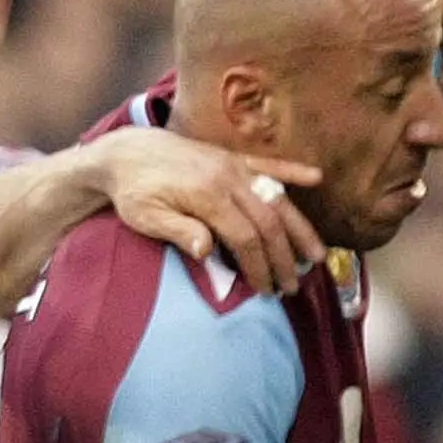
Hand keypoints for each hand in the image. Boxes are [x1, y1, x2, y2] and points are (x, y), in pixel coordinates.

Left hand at [91, 129, 325, 295]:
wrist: (125, 152)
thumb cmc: (132, 191)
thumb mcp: (145, 217)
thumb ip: (178, 231)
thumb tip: (207, 251)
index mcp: (207, 195)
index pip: (245, 237)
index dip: (259, 266)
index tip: (266, 290)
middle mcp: (228, 178)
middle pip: (268, 222)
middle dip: (283, 257)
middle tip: (291, 287)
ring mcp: (234, 166)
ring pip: (277, 198)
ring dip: (299, 228)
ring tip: (317, 255)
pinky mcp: (233, 158)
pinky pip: (270, 165)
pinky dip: (294, 172)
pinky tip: (316, 179)